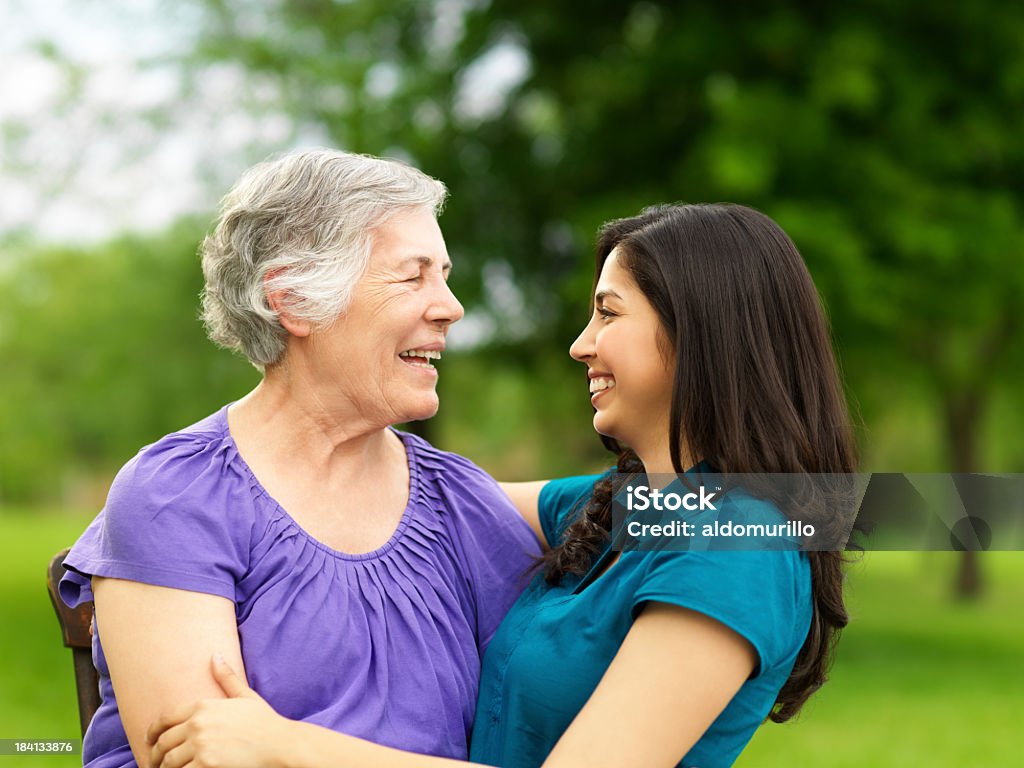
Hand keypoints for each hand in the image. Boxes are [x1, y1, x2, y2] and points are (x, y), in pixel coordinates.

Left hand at [147, 654, 290, 767]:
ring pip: (168, 762)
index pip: (165, 719)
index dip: (152, 731)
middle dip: (156, 755)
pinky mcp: (206, 765)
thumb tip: (215, 655)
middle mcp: (197, 724)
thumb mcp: (245, 696)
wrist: (280, 744)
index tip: (149, 740)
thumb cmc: (264, 722)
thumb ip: (226, 677)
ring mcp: (200, 745)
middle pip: (163, 743)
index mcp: (203, 706)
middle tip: (156, 763)